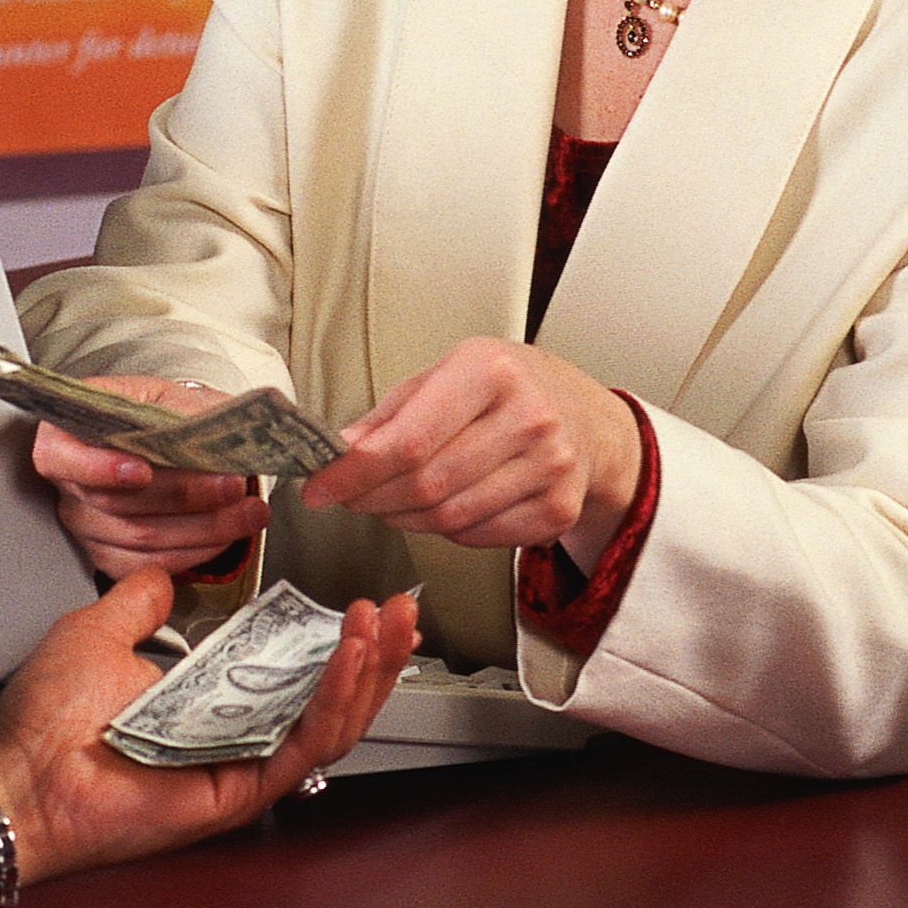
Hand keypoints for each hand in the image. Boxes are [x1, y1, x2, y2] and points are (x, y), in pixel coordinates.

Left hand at [0, 567, 417, 885]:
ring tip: (385, 626)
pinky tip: (349, 659)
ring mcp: (240, 768)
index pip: (294, 676)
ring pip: (329, 727)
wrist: (17, 771)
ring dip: (365, 673)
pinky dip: (331, 700)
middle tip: (400, 610)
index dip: (337, 642)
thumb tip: (166, 574)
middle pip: (329, 702)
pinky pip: (300, 747)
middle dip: (374, 655)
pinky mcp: (238, 792)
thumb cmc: (45, 717)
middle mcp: (234, 740)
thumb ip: (142, 602)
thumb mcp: (99, 631)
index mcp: (210, 707)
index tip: (365, 602)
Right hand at [29, 375, 269, 577]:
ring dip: (204, 527)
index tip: (141, 471)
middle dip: (182, 495)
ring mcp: (87, 524)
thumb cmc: (162, 415)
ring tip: (249, 510)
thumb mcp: (171, 396)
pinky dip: (198, 551)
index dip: (98, 468)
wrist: (173, 439)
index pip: (59, 456)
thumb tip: (215, 431)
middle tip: (231, 483)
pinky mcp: (111, 556)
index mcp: (67, 433)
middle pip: (113, 502)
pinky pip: (151, 566)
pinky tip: (229, 532)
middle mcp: (69, 483)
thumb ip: (185, 411)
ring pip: (139, 539)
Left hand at [304, 338, 639, 556]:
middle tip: (348, 497)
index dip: (354, 472)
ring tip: (389, 500)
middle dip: (371, 498)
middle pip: (426, 484)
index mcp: (491, 370)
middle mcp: (529, 417)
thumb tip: (339, 453)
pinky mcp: (559, 509)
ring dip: (403, 517)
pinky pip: (477, 537)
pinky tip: (440, 507)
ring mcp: (550, 467)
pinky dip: (445, 531)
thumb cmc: (508, 389)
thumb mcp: (446, 374)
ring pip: (448, 518)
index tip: (320, 487)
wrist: (587, 418)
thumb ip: (390, 415)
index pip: (409, 440)